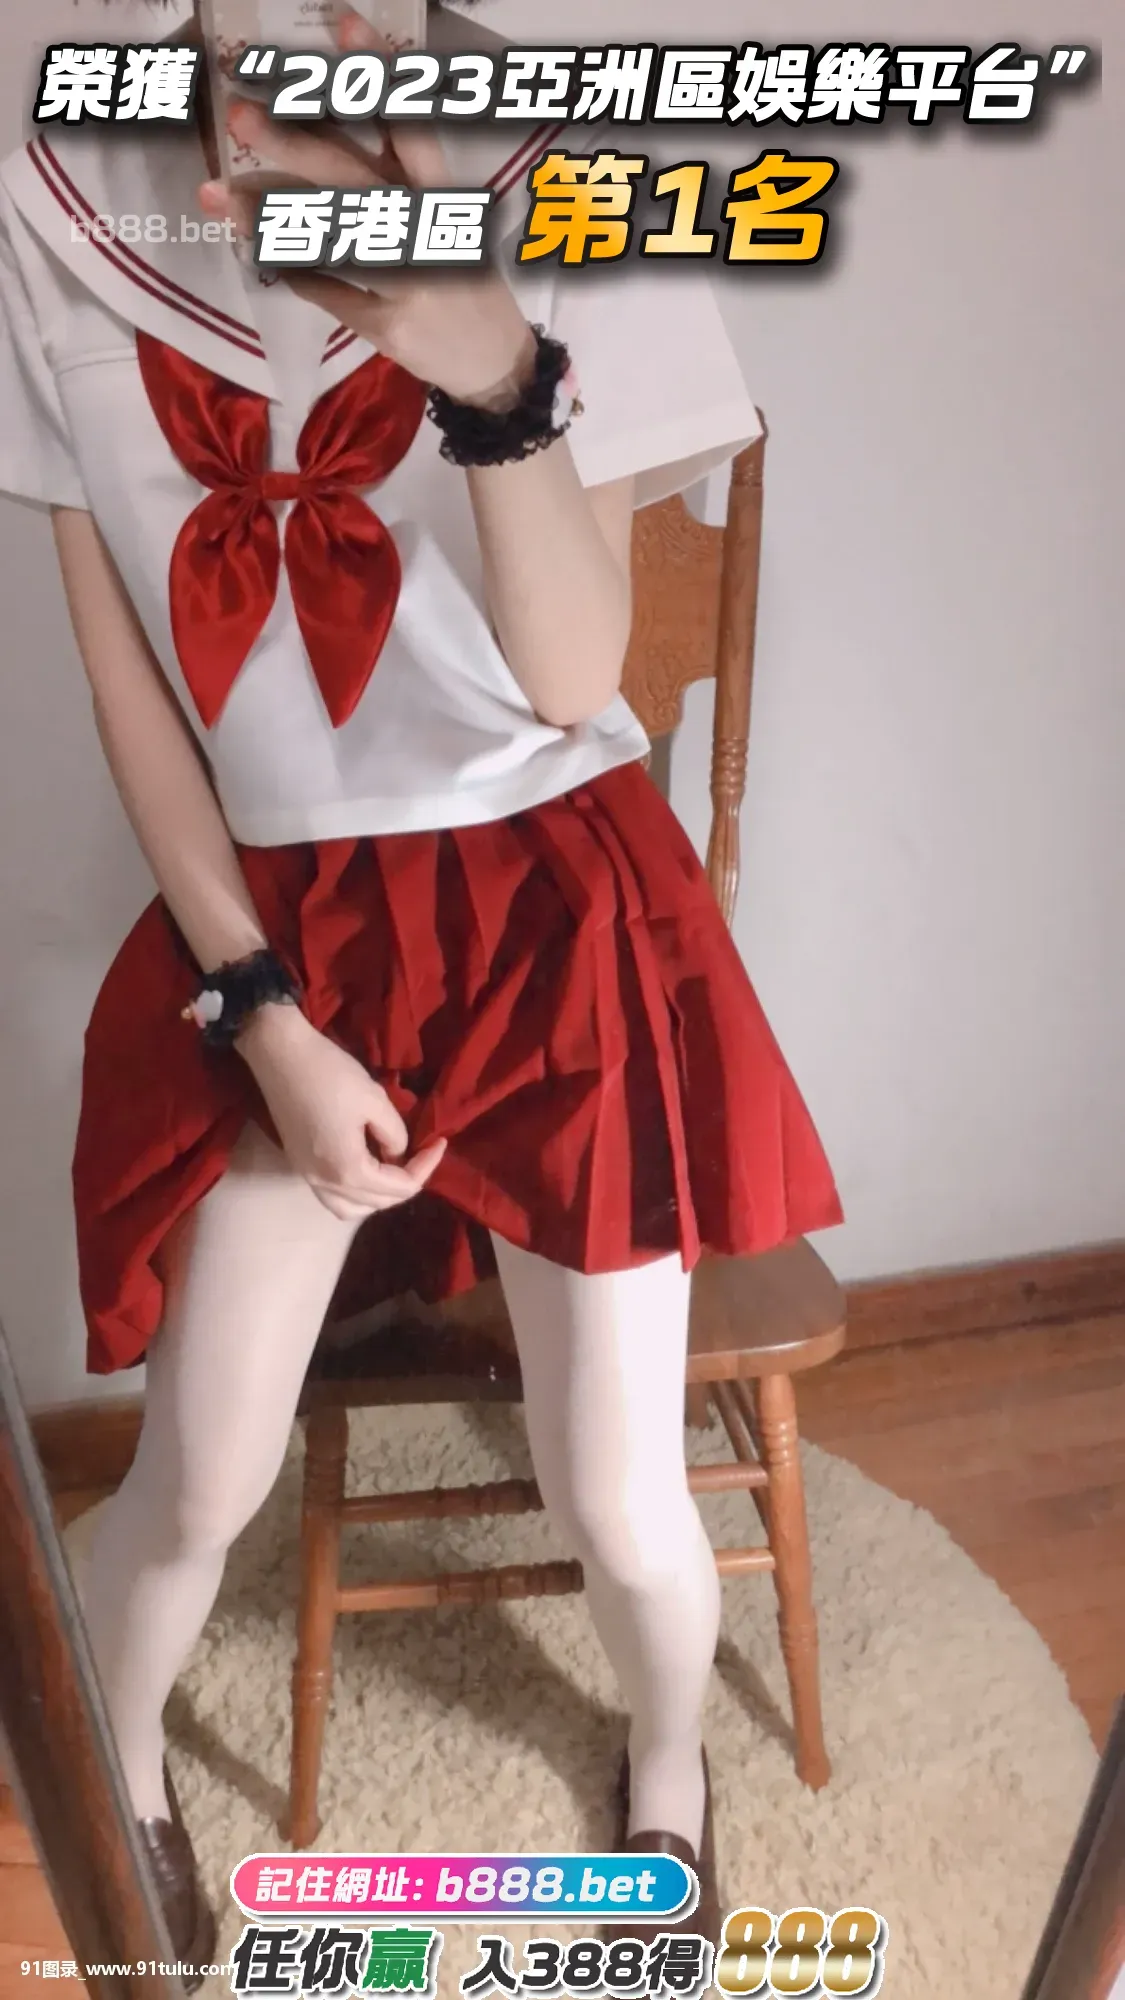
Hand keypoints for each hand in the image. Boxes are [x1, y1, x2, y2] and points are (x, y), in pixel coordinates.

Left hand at [199, 7, 535, 406]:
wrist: (496, 366)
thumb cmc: (463, 281)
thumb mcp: (447, 220)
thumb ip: (397, 182)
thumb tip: (320, 137)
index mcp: (441, 196)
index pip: (409, 124)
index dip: (376, 75)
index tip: (343, 22)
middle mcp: (425, 233)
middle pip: (350, 178)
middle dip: (291, 144)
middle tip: (238, 116)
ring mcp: (408, 284)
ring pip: (325, 240)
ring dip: (264, 216)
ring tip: (213, 196)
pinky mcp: (389, 327)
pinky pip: (327, 293)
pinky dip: (297, 274)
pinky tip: (270, 259)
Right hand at [236, 1004, 445, 1221]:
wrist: (280, 1055)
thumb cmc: (330, 1074)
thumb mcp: (375, 1100)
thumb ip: (395, 1135)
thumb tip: (397, 1154)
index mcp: (347, 1170)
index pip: (400, 1187)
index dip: (426, 1166)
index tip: (440, 1142)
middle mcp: (326, 1183)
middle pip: (377, 1203)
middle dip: (406, 1184)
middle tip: (423, 1155)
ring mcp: (307, 1177)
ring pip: (350, 1208)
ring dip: (377, 1197)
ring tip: (395, 1171)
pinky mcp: (298, 1165)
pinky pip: (331, 1196)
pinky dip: (354, 1194)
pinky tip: (366, 1170)